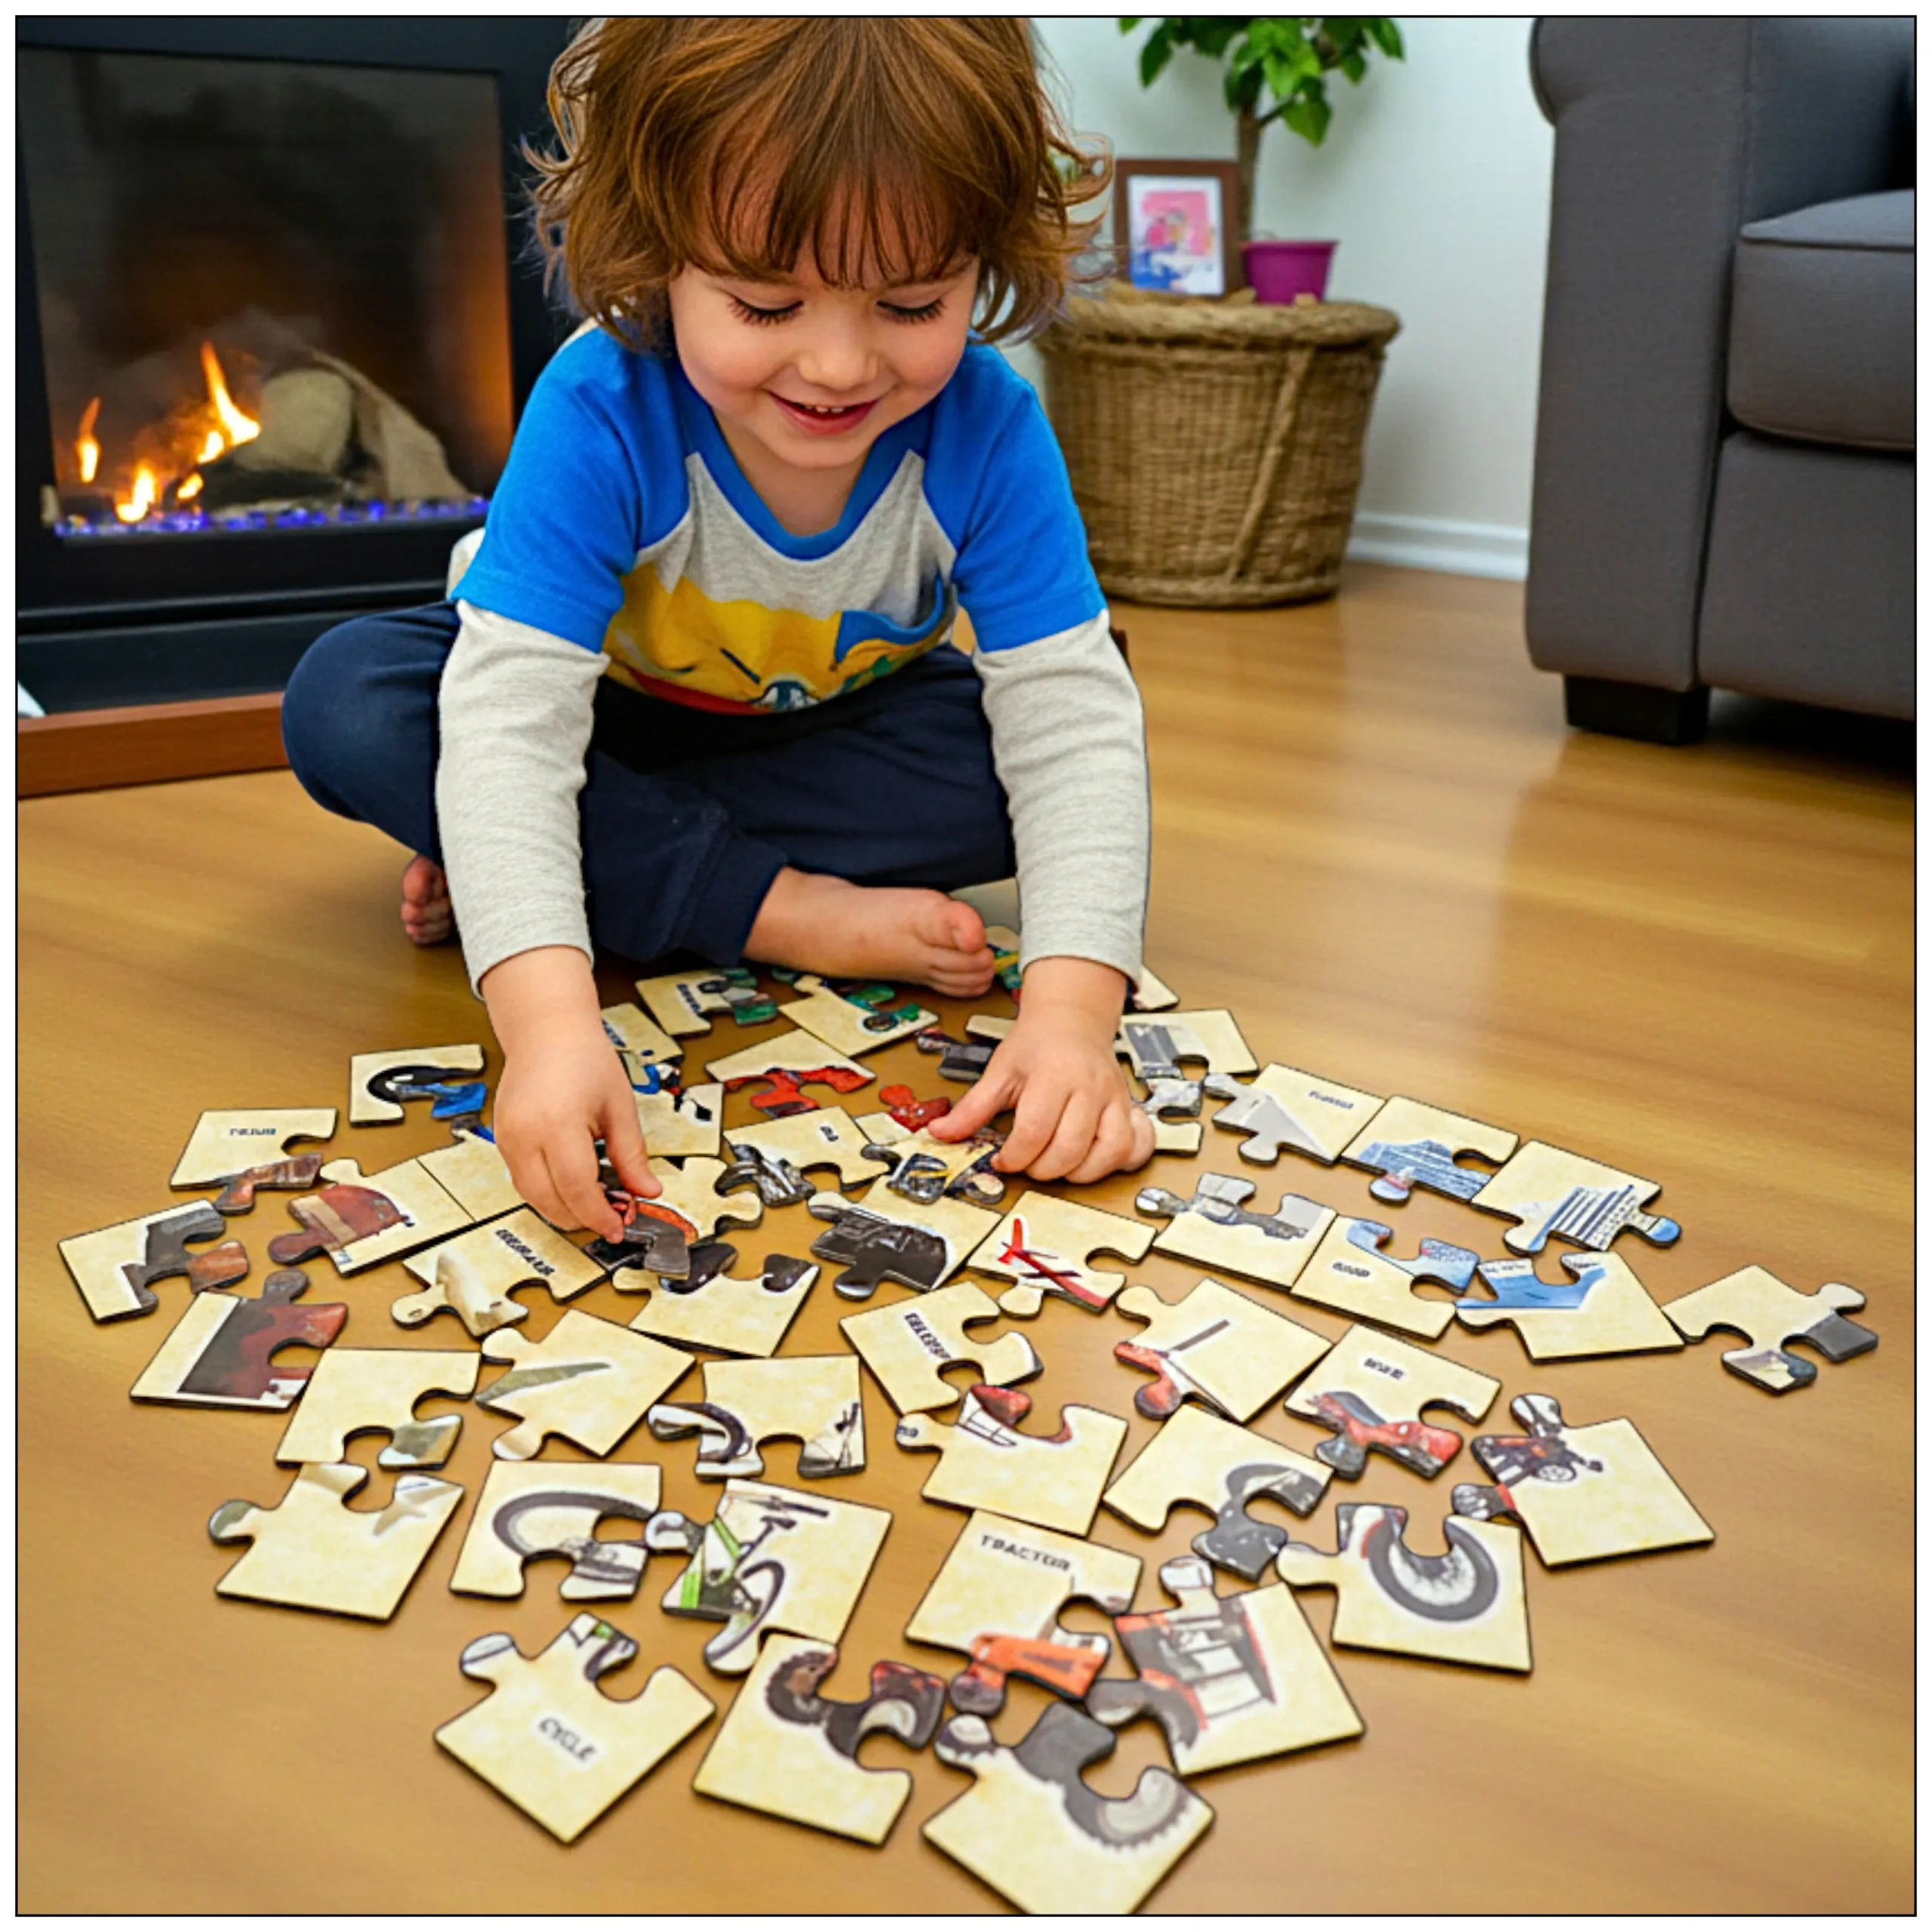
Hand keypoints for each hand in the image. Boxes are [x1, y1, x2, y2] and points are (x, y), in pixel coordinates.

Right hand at [480, 946, 658, 1238]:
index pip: (576, 1189)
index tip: (618, 1227)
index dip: (598, 1215)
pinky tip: (571, 1187)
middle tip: (610, 1219)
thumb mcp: (620, 1108)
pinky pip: (522, 1179)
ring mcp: (507, 1138)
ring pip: (531, 1195)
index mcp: (557, 1124)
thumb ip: (632, 1156)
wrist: (548, 1030)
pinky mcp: (501, 1138)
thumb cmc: (584, 1058)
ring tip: (594, 1206)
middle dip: (580, 1218)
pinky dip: (546, 1191)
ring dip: (562, 1209)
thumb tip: (647, 1192)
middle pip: (549, 1200)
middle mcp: (524, 1135)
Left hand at [928, 956, 1154, 1182]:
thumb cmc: (1038, 1044)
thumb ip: (972, 1108)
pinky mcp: (1128, 1109)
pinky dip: (1115, 1163)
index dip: (1013, 1156)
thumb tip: (940, 1132)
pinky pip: (1133, 1147)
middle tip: (1026, 1163)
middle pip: (1069, 1149)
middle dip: (1041, 1169)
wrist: (1072, 1019)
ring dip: (1077, 1172)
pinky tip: (1093, 1161)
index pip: (1034, 1131)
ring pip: (1106, 1154)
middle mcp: (1088, 1088)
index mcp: (1053, 1075)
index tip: (1002, 1159)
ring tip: (1055, 1164)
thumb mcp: (999, 1071)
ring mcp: (1113, 1099)